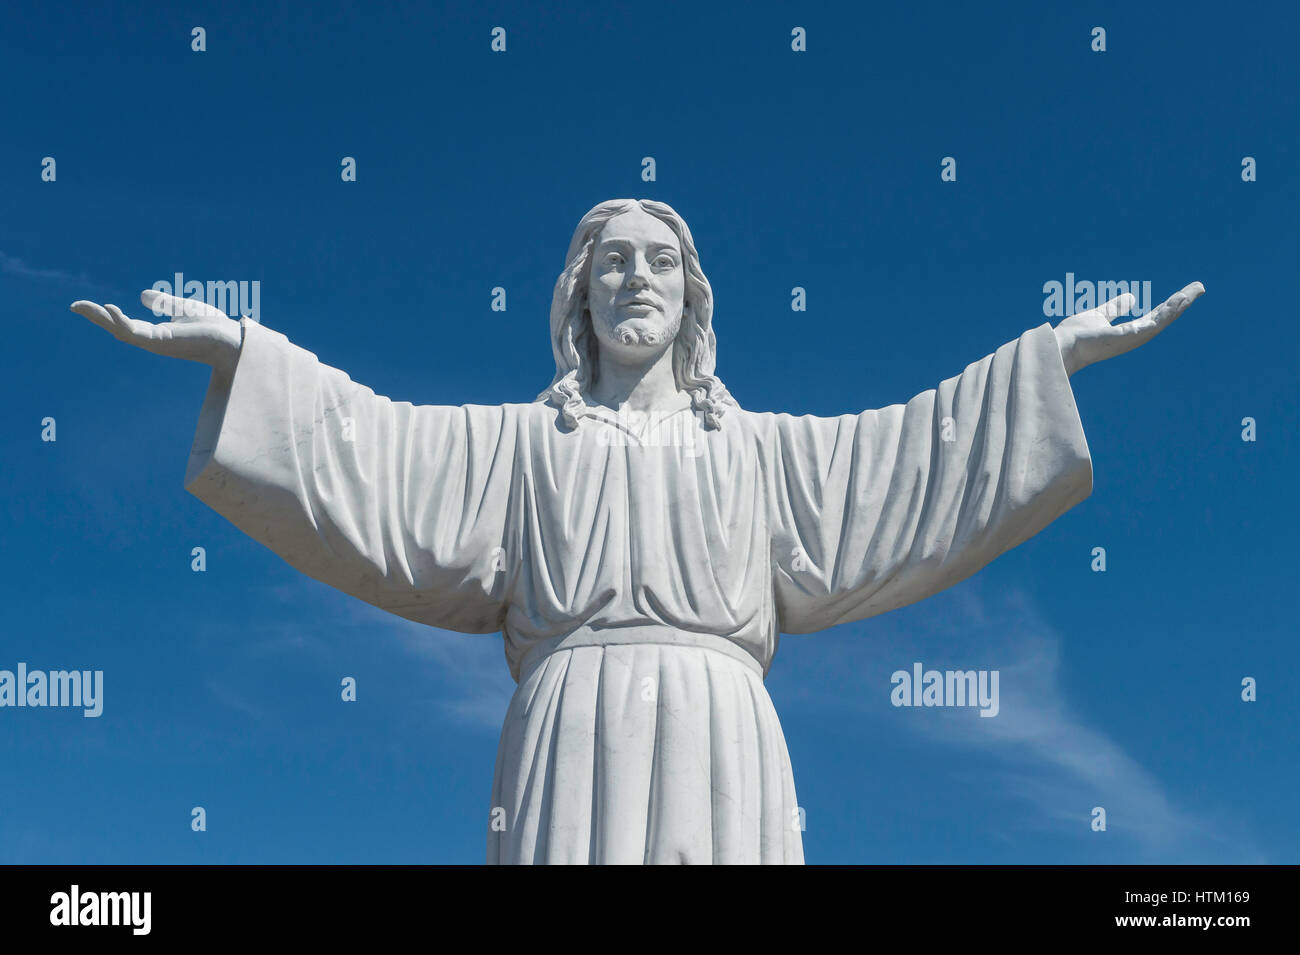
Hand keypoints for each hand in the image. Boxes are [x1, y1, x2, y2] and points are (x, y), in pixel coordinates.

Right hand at [70, 290, 242, 374]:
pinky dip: (121, 321)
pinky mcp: (163, 342)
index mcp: (157, 333)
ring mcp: (157, 343)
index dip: (107, 315)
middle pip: (118, 329)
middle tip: (74, 305)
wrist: (233, 340)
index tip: (89, 304)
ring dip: (101, 318)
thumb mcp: (183, 308)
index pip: (126, 324)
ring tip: (81, 306)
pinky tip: (110, 309)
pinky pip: (136, 333)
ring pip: (122, 331)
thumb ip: (164, 303)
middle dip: (96, 317)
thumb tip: (143, 296)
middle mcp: (153, 340)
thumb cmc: (213, 327)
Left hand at [1053, 281, 1203, 375]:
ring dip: (1180, 303)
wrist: (1061, 346)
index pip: (1154, 316)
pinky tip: (1180, 298)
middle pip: (1163, 317)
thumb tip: (1133, 297)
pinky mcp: (1130, 336)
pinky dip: (1169, 310)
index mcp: (1128, 332)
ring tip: (1196, 289)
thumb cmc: (1075, 335)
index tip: (1184, 293)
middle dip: (1181, 302)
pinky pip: (1155, 321)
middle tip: (1200, 287)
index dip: (1169, 305)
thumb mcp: (1100, 314)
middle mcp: (1134, 337)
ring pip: (1163, 319)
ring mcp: (1133, 338)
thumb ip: (1115, 308)